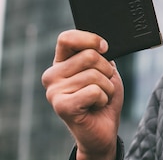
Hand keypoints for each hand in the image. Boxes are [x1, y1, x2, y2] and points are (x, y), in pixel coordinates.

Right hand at [41, 30, 122, 159]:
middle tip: (102, 85)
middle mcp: (52, 75)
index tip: (105, 48)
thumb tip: (101, 43)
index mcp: (61, 62)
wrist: (104, 128)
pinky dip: (103, 98)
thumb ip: (99, 54)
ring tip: (99, 98)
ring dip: (107, 87)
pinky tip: (95, 106)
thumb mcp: (105, 69)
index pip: (67, 38)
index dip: (90, 39)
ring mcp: (54, 91)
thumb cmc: (103, 97)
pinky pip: (94, 91)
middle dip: (106, 70)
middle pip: (89, 55)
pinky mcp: (62, 106)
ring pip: (94, 75)